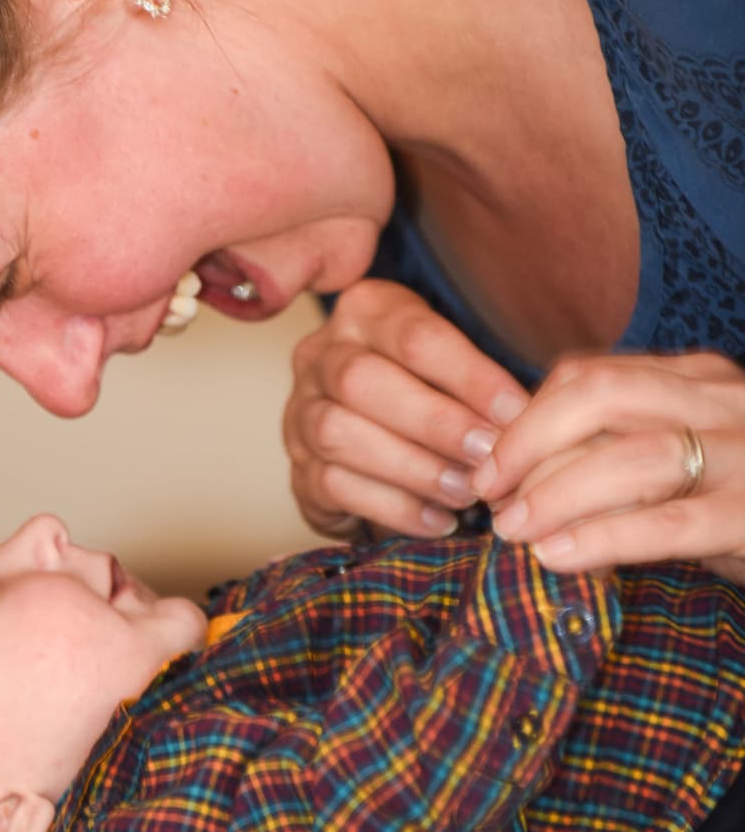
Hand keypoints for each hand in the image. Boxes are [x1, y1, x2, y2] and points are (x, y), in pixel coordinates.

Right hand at [283, 280, 529, 539]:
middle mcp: (320, 354)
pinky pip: (334, 486)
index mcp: (365, 311)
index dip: (470, 377)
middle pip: (362, 381)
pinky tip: (440, 520)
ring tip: (467, 493)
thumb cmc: (430, 391)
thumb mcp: (453, 363)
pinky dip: (393, 507)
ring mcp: (299, 412)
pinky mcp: (298, 468)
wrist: (374, 431)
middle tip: (489, 457)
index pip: (415, 337)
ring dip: (412, 468)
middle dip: (434, 423)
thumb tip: (534, 417)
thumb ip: (481, 382)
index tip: (517, 414)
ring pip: (338, 434)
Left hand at [473, 351, 744, 583]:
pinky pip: (673, 521)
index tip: (487, 463)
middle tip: (488, 493)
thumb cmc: (744, 504)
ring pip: (631, 454)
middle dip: (527, 441)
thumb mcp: (689, 464)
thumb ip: (621, 455)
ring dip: (554, 492)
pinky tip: (558, 557)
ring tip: (512, 530)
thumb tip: (520, 480)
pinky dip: (605, 537)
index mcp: (700, 380)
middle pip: (600, 395)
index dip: (526, 416)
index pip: (592, 375)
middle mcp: (724, 401)